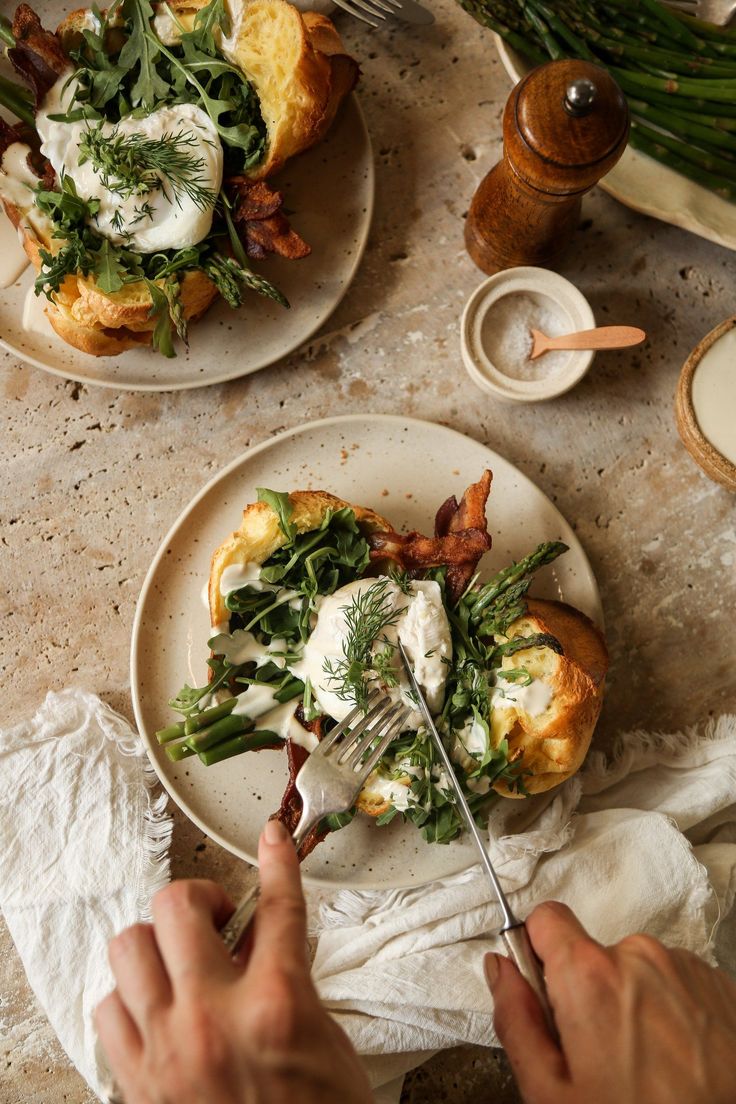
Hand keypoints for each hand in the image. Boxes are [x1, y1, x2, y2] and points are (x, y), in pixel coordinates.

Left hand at [95, 819, 371, 1103]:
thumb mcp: (325, 1040)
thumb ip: (290, 978)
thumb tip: (263, 934)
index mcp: (275, 1005)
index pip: (277, 907)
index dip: (277, 860)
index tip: (271, 835)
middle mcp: (213, 1018)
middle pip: (176, 908)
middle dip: (198, 899)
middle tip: (218, 917)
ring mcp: (166, 1049)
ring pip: (128, 948)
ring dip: (156, 943)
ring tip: (182, 960)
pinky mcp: (137, 1082)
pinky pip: (107, 1008)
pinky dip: (129, 997)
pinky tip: (157, 1008)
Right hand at [485, 901, 735, 1103]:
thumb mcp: (552, 1092)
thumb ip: (515, 1019)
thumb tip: (499, 970)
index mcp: (589, 975)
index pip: (544, 917)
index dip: (537, 952)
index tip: (546, 992)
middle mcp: (639, 956)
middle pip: (592, 953)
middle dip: (588, 992)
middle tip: (599, 1053)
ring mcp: (685, 967)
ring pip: (637, 969)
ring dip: (633, 1003)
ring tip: (646, 1063)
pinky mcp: (719, 984)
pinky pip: (677, 982)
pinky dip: (672, 1012)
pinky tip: (677, 1059)